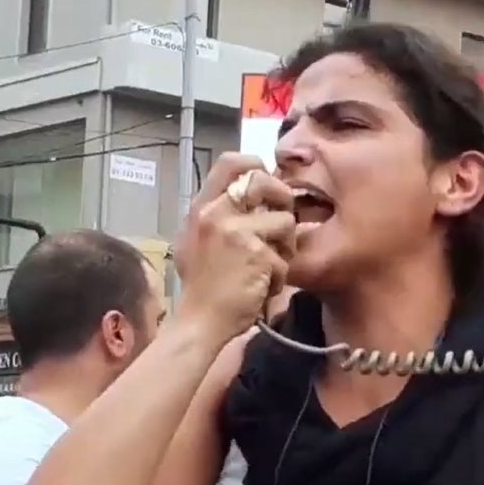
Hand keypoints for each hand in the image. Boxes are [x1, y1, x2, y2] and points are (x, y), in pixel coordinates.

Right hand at [174, 153, 298, 342]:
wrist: (199, 321)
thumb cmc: (202, 287)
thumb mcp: (198, 242)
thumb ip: (220, 216)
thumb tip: (252, 194)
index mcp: (201, 208)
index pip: (230, 162)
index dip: (257, 165)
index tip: (269, 183)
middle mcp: (215, 213)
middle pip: (264, 181)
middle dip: (283, 200)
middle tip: (282, 226)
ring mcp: (235, 231)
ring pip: (285, 221)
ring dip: (285, 248)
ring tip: (267, 269)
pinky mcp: (256, 254)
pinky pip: (285, 258)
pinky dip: (279, 277)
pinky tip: (262, 289)